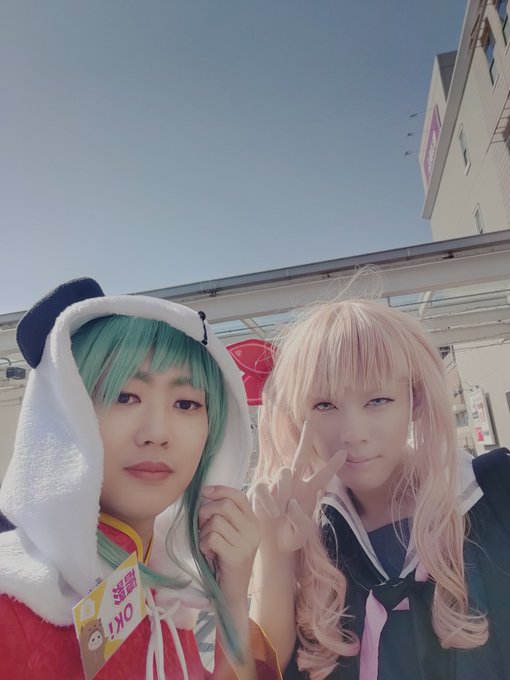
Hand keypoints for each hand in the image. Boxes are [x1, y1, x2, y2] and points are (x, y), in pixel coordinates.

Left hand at [198, 486, 259, 609]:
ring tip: (208, 546)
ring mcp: (247, 544)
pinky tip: (209, 555)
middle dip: (206, 513)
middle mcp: (254, 531)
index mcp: (254, 523)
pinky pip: (212, 538)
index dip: (220, 491)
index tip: (205, 493)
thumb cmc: (223, 562)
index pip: (238, 496)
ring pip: (216, 522)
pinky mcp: (237, 556)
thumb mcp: (228, 535)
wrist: (230, 596)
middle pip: (224, 506)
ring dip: (204, 533)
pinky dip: (204, 545)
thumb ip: (224, 517)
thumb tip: (206, 495)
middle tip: (202, 528)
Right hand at [251, 421, 346, 551]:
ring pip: (284, 472)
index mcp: (308, 492)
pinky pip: (265, 487)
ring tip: (281, 512)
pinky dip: (269, 501)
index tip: (345, 453)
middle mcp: (294, 483)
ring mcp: (276, 484)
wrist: (272, 545)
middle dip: (306, 438)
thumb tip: (293, 504)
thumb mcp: (301, 534)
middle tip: (310, 421)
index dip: (332, 465)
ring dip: (284, 490)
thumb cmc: (290, 537)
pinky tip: (271, 514)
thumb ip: (301, 521)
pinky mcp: (260, 488)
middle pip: (301, 456)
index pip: (322, 476)